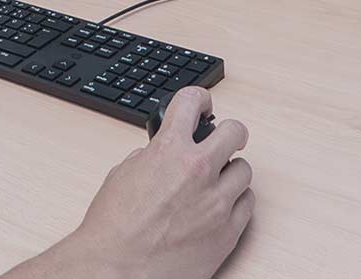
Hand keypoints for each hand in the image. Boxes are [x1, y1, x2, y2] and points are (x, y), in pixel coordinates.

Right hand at [41, 87, 252, 278]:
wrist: (116, 270)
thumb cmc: (113, 229)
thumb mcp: (123, 174)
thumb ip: (151, 156)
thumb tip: (163, 153)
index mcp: (169, 151)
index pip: (192, 102)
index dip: (199, 98)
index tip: (202, 104)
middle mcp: (198, 171)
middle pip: (235, 132)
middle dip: (228, 133)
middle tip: (222, 141)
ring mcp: (217, 202)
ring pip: (245, 171)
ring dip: (230, 173)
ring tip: (216, 183)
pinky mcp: (228, 232)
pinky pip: (247, 205)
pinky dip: (235, 203)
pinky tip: (221, 207)